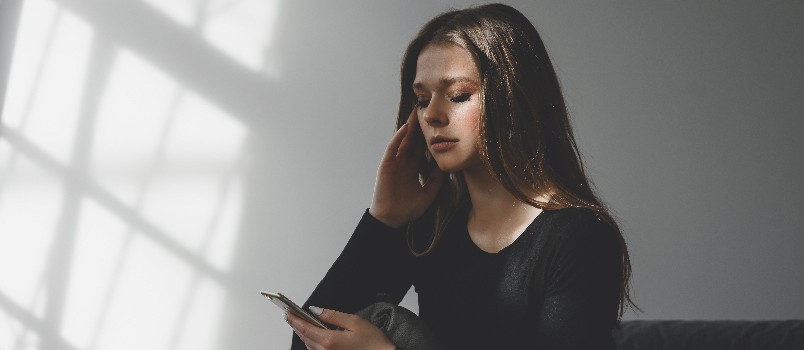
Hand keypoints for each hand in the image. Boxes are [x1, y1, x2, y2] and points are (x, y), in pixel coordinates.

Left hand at [287, 307, 395, 349]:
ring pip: (308, 345)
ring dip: (302, 334)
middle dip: (296, 325)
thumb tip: (316, 310)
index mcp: (330, 340)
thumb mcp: (354, 321)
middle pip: (304, 337)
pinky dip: (310, 342)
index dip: (294, 319)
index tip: (288, 312)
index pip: (305, 328)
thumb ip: (332, 315)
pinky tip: (311, 336)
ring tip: (299, 324)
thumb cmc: (373, 341)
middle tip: (290, 316)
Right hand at [370, 108, 444, 227]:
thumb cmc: (408, 209)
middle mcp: (404, 163)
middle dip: (420, 127)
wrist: (392, 220)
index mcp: (413, 168)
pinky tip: (406, 128)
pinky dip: (398, 138)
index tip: (439, 125)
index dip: (429, 137)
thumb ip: (437, 180)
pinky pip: (393, 148)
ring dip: (409, 127)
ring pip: (403, 141)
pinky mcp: (386, 165)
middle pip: (413, 141)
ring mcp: (395, 163)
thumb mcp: (429, 193)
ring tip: (416, 113)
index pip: (422, 148)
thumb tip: (446, 166)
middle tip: (427, 111)